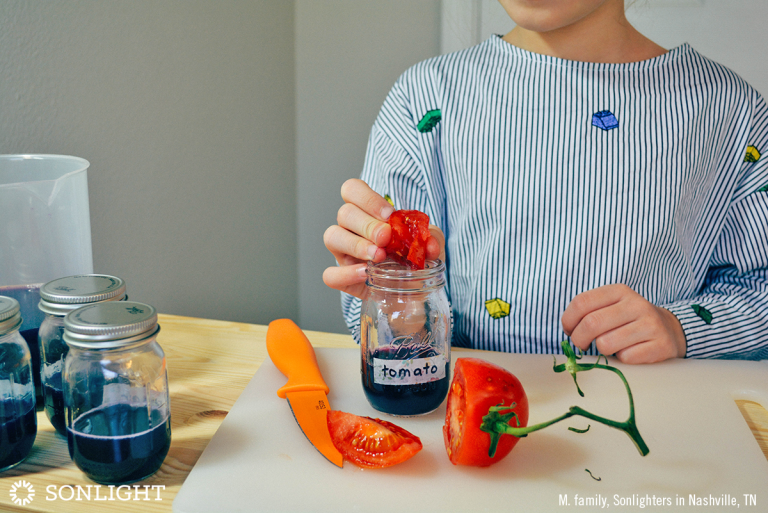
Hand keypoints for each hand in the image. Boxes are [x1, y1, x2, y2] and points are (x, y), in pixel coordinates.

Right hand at [323, 179, 443, 298]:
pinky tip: (366, 274)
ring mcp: (344, 254)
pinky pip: (330, 275)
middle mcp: (351, 230)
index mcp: (368, 213)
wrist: (413, 291)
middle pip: (344, 213)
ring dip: (355, 244)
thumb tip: (430, 244)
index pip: (353, 190)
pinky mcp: (343, 279)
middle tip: (386, 238)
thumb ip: (432, 238)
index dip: (368, 199)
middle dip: (367, 225)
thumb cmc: (414, 260)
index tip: (390, 216)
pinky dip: (346, 274)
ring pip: (332, 237)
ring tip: (377, 256)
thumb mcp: (429, 245)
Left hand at [561, 284, 685, 363]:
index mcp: (619, 291)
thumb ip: (589, 312)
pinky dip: (621, 359)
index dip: (568, 320)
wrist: (669, 330)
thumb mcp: (611, 306)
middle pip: (591, 323)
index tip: (569, 330)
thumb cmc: (629, 320)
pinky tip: (629, 351)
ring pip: (605, 343)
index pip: (581, 302)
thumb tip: (568, 331)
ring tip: (610, 346)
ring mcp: (651, 324)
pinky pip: (625, 358)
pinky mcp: (661, 345)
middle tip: (581, 345)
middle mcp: (636, 304)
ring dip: (602, 350)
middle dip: (578, 339)